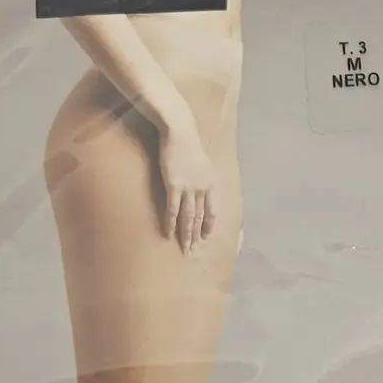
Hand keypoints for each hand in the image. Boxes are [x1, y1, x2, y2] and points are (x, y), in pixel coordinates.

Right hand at [155, 119, 218, 253]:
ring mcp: (189, 188)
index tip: (206, 237)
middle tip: (193, 250)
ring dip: (186, 234)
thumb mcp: (201, 163)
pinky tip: (169, 233)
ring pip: (189, 217)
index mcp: (211, 184)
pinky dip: (172, 223)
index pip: (212, 211)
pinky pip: (173, 209)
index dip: (208, 225)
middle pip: (200, 217)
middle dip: (197, 235)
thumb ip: (201, 178)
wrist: (179, 132)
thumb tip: (198, 188)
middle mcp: (203, 189)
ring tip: (185, 248)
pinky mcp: (174, 186)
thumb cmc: (188, 145)